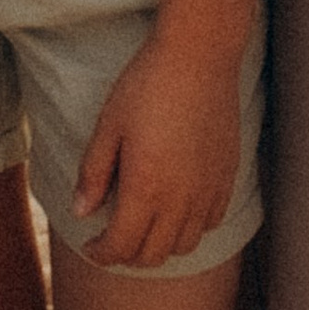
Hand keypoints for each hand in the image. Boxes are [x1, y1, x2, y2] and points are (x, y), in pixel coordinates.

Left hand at [72, 23, 242, 270]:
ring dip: (159, 245)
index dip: (101, 253)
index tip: (90, 245)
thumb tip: (81, 213)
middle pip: (152, 255)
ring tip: (143, 224)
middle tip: (112, 237)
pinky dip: (191, 228)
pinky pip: (211, 223)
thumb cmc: (148, 83)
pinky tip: (177, 207)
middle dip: (126, 254)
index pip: (121, 246)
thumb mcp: (109, 123)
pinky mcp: (227, 178)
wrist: (199, 54)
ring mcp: (208, 191)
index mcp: (146, 187)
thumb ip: (94, 172)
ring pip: (184, 246)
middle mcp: (180, 199)